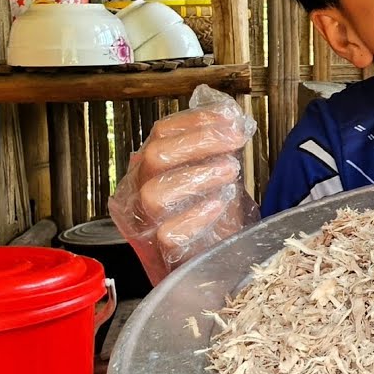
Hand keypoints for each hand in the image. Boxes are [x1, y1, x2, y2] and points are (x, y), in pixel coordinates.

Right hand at [109, 86, 258, 284]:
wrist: (218, 261)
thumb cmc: (214, 218)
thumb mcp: (218, 175)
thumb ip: (219, 146)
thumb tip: (230, 112)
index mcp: (149, 168)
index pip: (161, 132)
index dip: (196, 121)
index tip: (230, 119)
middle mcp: (138, 193)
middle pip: (155, 156)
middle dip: (199, 142)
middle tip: (235, 139)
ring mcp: (145, 226)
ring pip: (154, 193)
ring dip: (198, 176)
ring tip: (230, 171)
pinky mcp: (160, 255)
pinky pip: (168, 233)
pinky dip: (196, 216)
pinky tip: (219, 204)